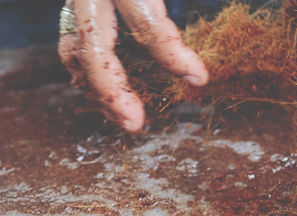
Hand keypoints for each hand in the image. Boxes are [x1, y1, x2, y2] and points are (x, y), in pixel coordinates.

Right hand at [57, 0, 207, 131]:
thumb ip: (164, 3)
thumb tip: (222, 43)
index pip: (144, 18)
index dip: (171, 51)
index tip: (198, 77)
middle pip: (90, 45)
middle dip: (110, 88)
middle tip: (133, 123)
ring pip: (75, 47)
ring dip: (97, 87)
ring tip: (123, 115)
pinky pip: (75, 39)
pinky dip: (89, 70)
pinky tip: (109, 92)